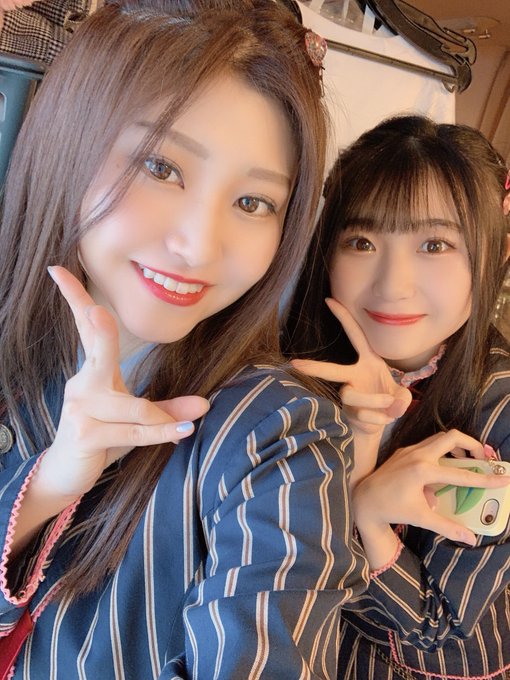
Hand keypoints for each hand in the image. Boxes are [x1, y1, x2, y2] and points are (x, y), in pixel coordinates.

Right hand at [40, 266, 208, 500]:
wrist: (67, 472)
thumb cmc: (102, 437)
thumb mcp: (135, 420)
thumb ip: (167, 409)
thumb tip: (205, 404)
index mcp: (93, 372)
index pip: (84, 328)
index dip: (74, 298)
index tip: (58, 270)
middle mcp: (82, 384)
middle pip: (97, 350)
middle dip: (101, 331)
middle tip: (99, 311)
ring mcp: (80, 409)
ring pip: (133, 407)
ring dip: (161, 419)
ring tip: (182, 428)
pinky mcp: (85, 433)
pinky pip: (134, 431)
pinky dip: (161, 433)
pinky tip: (182, 432)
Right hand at [292, 298, 411, 434]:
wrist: (382, 423)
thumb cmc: (390, 402)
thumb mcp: (402, 397)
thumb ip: (402, 399)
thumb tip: (392, 405)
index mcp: (368, 361)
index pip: (356, 336)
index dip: (344, 318)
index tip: (329, 300)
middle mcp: (354, 376)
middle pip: (333, 370)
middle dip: (315, 367)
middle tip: (296, 364)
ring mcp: (348, 395)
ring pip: (350, 395)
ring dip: (372, 400)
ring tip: (389, 407)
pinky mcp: (347, 414)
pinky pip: (360, 414)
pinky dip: (377, 418)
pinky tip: (385, 419)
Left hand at [353, 430, 509, 547]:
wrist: (364, 499)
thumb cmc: (392, 509)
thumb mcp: (422, 518)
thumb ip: (448, 527)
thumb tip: (471, 539)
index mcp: (423, 471)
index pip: (462, 474)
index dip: (485, 479)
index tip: (503, 478)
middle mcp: (417, 455)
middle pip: (452, 437)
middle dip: (473, 445)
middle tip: (484, 460)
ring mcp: (410, 450)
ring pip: (441, 438)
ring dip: (458, 446)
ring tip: (468, 461)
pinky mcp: (404, 450)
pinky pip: (429, 444)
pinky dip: (443, 450)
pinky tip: (445, 466)